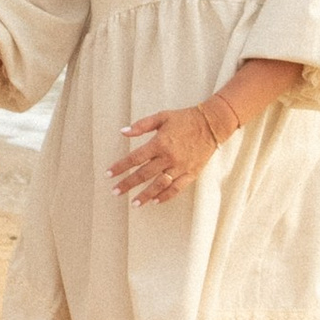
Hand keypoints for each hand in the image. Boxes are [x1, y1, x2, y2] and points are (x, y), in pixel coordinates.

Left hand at [109, 104, 223, 207]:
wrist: (211, 124)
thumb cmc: (185, 118)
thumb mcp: (162, 116)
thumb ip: (141, 125)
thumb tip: (123, 131)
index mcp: (159, 143)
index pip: (135, 158)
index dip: (121, 167)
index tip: (109, 174)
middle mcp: (168, 157)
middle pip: (144, 174)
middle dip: (128, 184)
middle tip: (115, 192)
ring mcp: (180, 167)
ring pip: (159, 185)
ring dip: (145, 195)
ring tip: (134, 203)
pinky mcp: (191, 173)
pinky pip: (177, 188)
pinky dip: (166, 196)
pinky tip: (155, 201)